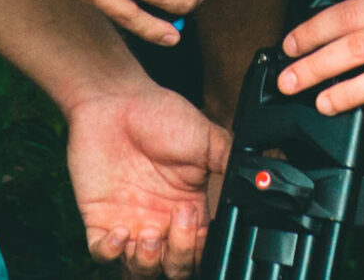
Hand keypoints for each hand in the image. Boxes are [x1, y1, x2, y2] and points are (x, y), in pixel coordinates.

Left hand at [65, 87, 230, 278]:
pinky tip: (120, 230)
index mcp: (189, 209)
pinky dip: (111, 253)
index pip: (201, 250)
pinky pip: (102, 255)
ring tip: (148, 235)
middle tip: (174, 222)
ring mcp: (130, 224)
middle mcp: (161, 222)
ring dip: (147, 262)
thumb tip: (263, 176)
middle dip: (178, 257)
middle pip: (175, 267)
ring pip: (140, 271)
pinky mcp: (100, 220)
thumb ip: (231, 162)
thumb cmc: (159, 115)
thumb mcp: (206, 138)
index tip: (195, 219)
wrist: (116, 101)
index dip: (200, 247)